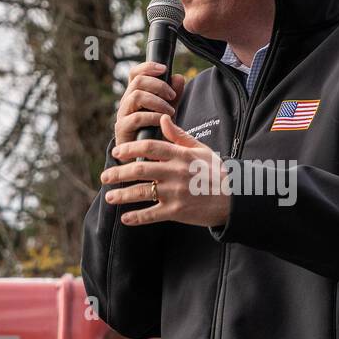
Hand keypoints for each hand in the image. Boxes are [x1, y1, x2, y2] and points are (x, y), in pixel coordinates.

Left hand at [101, 114, 230, 227]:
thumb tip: (162, 119)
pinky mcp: (177, 211)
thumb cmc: (217, 172)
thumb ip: (179, 135)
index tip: (116, 151)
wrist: (234, 198)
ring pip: (141, 192)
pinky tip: (125, 218)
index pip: (149, 147)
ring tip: (109, 197)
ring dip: (122, 195)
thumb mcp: (200, 149)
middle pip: (139, 170)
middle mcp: (175, 173)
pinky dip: (137, 218)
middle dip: (118, 172)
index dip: (129, 148)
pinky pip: (152, 215)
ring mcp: (175, 193)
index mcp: (180, 156)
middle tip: (104, 175)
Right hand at [114, 60, 186, 146]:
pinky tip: (163, 121)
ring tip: (170, 111)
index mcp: (135, 94)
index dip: (148, 67)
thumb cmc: (156, 132)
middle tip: (172, 96)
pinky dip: (153, 117)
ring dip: (157, 101)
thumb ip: (173, 95)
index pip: (135, 73)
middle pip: (137, 81)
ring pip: (136, 96)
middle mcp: (126, 102)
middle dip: (158, 85)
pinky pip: (137, 117)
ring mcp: (122, 114)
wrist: (144, 157)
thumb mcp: (168, 111)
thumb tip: (178, 77)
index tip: (164, 69)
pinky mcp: (122, 129)